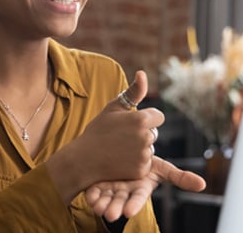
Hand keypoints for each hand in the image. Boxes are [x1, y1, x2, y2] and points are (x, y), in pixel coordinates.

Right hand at [47, 71, 163, 202]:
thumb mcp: (114, 107)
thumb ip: (133, 91)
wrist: (83, 159)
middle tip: (121, 137)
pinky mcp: (141, 170)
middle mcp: (146, 137)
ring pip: (150, 148)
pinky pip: (146, 163)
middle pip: (154, 133)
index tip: (131, 123)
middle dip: (142, 133)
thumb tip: (143, 73)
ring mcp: (144, 155)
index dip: (146, 119)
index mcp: (141, 119)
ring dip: (140, 148)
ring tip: (119, 149)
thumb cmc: (98, 130)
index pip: (158, 117)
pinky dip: (136, 162)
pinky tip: (121, 160)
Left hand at [85, 156, 205, 221]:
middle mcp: (126, 190)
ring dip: (102, 205)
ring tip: (99, 208)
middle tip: (110, 214)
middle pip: (121, 201)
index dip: (134, 204)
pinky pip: (94, 191)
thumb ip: (180, 177)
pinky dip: (92, 195)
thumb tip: (203, 185)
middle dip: (115, 208)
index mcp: (141, 187)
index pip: (139, 198)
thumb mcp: (162, 167)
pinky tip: (90, 196)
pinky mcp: (98, 184)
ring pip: (106, 199)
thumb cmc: (144, 162)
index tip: (129, 213)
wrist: (123, 152)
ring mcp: (112, 189)